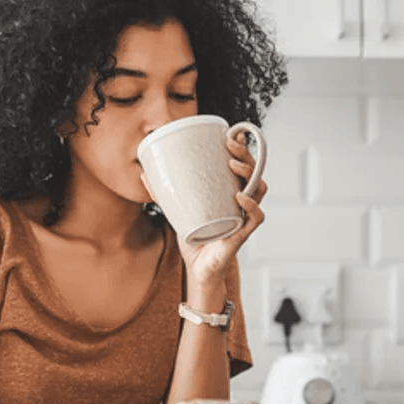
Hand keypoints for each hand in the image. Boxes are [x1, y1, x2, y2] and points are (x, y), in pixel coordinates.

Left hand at [141, 130, 266, 286]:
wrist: (197, 269)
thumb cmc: (194, 239)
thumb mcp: (177, 212)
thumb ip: (163, 194)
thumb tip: (143, 174)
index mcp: (230, 193)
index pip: (243, 166)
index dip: (242, 149)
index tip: (232, 134)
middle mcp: (242, 202)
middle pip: (254, 172)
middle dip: (246, 155)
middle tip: (230, 145)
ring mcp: (244, 217)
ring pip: (260, 190)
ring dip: (250, 175)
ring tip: (233, 166)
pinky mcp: (242, 234)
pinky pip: (256, 217)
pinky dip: (251, 205)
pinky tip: (240, 196)